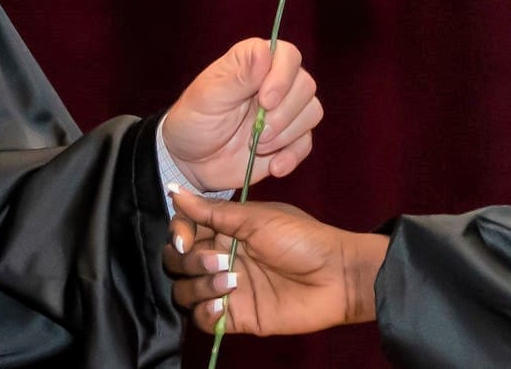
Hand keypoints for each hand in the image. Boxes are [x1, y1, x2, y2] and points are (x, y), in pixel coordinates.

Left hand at [162, 38, 321, 192]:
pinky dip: (292, 156)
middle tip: (258, 131)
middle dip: (285, 113)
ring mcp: (284, 111)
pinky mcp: (288, 139)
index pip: (288, 55)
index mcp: (254, 63)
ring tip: (258, 146)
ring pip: (312, 112)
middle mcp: (275, 82)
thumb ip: (238, 76)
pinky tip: (273, 166)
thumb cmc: (194, 120)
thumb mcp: (208, 97)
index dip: (283, 77)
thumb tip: (264, 52)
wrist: (190, 162)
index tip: (265, 101)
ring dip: (287, 134)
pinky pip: (307, 142)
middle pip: (306, 85)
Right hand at [164, 189, 388, 334]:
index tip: (186, 239)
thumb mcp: (256, 219)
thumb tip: (174, 190)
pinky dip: (205, 313)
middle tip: (219, 261)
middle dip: (189, 262)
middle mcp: (221, 258)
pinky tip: (224, 305)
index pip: (184, 230)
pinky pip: (202, 320)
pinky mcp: (236, 317)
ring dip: (199, 286)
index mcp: (226, 230)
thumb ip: (213, 211)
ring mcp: (227, 289)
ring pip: (185, 291)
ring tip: (231, 282)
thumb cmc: (302, 239)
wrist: (336, 276)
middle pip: (178, 262)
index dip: (178, 234)